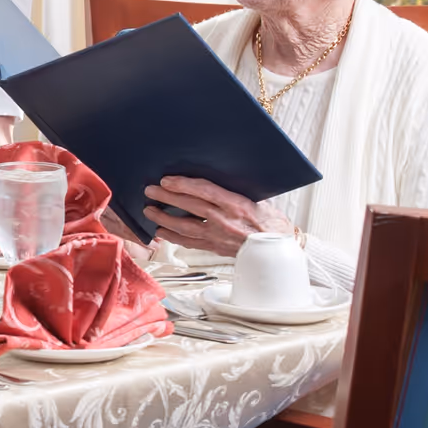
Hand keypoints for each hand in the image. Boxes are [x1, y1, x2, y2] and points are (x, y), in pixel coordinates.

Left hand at [140, 175, 294, 256]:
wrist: (277, 252)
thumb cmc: (271, 224)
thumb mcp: (259, 200)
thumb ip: (237, 190)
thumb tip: (219, 175)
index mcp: (237, 205)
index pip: (205, 191)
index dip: (184, 185)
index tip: (168, 180)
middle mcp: (225, 221)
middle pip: (190, 207)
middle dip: (168, 197)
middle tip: (150, 191)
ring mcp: (218, 236)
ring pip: (185, 227)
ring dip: (164, 218)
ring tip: (149, 210)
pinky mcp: (215, 248)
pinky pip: (189, 242)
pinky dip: (173, 237)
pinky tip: (161, 232)